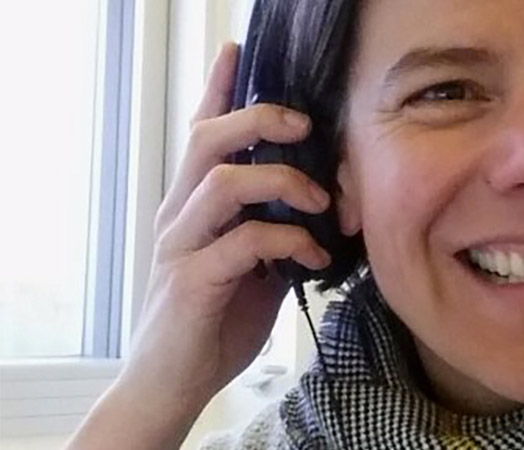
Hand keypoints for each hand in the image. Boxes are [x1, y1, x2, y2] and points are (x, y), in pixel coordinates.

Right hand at [119, 42, 331, 414]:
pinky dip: (290, 242)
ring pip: (224, 182)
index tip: (236, 52)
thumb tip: (321, 203)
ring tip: (322, 202)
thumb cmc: (216, 318)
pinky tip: (314, 257)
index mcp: (194, 205)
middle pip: (207, 140)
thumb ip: (270, 228)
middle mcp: (181, 215)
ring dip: (283, 182)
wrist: (174, 380)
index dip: (217, 90)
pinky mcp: (194, 281)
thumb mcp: (250, 264)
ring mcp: (183, 245)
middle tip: (303, 125)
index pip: (202, 134)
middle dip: (258, 118)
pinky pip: (245, 242)